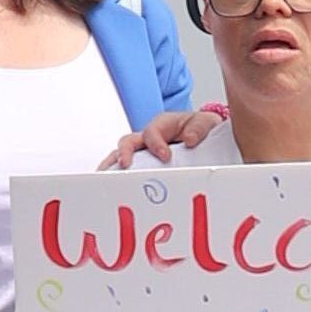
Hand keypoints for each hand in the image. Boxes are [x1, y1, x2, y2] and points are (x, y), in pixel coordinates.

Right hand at [106, 105, 225, 166]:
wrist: (206, 135)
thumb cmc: (201, 128)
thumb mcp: (205, 123)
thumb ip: (198, 128)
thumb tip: (189, 138)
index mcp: (162, 125)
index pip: (152, 132)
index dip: (156, 144)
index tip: (165, 156)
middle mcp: (149, 137)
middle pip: (128, 142)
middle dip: (124, 153)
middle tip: (125, 165)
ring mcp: (144, 152)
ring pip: (121, 155)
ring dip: (111, 166)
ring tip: (104, 178)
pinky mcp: (145, 164)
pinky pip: (126, 169)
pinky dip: (117, 176)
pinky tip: (112, 188)